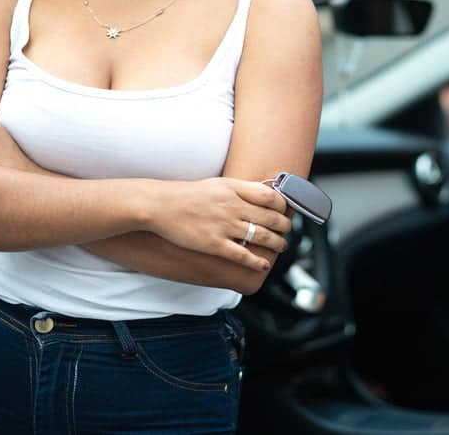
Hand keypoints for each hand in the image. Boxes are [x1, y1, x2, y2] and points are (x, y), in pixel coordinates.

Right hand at [150, 178, 292, 270]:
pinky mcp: (214, 244)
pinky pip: (243, 255)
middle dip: (285, 227)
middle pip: (271, 218)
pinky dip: (257, 262)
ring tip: (281, 246)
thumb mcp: (218, 184)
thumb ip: (241, 189)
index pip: (270, 197)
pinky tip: (263, 264)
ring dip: (277, 244)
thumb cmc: (188, 194)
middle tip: (287, 231)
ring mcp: (224, 226)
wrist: (160, 205)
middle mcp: (233, 206)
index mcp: (234, 189)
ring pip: (262, 237)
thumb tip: (263, 195)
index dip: (283, 206)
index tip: (285, 211)